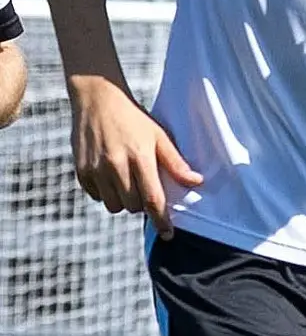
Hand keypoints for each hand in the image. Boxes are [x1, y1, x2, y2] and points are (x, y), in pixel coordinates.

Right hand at [68, 76, 201, 235]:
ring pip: (113, 205)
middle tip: (146, 187)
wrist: (98, 101)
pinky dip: (106, 193)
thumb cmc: (134, 119)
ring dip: (124, 201)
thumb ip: (175, 162)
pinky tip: (112, 176)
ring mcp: (95, 169)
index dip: (161, 220)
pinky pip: (96, 196)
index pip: (152, 199)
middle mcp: (115, 166)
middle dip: (143, 204)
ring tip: (129, 181)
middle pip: (133, 206)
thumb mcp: (160, 136)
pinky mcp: (80, 171)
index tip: (168, 234)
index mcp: (139, 157)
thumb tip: (196, 182)